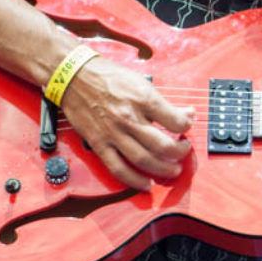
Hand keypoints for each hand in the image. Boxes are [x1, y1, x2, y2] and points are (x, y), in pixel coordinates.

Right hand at [58, 56, 194, 190]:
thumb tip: (187, 113)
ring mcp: (113, 133)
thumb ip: (164, 102)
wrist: (74, 76)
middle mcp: (130, 118)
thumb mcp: (142, 81)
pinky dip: (134, 180)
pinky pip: (118, 168)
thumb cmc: (108, 76)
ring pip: (143, 160)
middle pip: (163, 145)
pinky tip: (146, 184)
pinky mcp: (99, 143)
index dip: (186, 127)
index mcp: (143, 99)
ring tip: (172, 171)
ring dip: (162, 170)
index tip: (186, 128)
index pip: (175, 121)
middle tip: (183, 153)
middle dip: (179, 153)